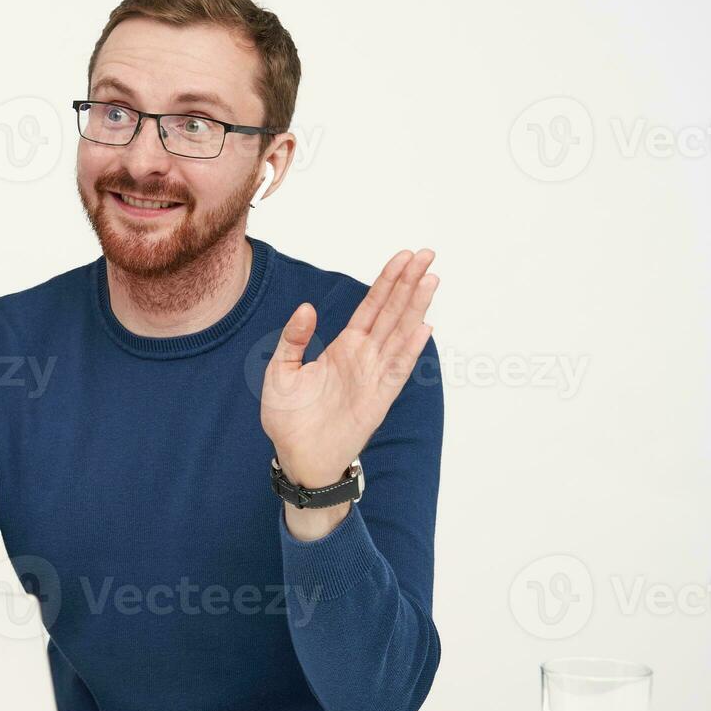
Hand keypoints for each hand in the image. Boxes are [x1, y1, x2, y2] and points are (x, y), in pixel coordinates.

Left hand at [261, 249, 438, 488]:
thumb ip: (294, 339)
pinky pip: (396, 370)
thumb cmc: (288, 417)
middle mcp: (364, 357)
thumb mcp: (280, 370)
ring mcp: (373, 376)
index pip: (371, 307)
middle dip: (409, 283)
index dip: (387, 281)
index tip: (404, 257)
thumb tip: (307, 308)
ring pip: (399, 335)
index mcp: (344, 347)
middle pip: (392, 312)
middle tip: (428, 255)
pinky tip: (424, 328)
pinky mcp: (377, 399)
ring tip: (431, 280)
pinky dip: (410, 351)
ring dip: (415, 308)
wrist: (296, 456)